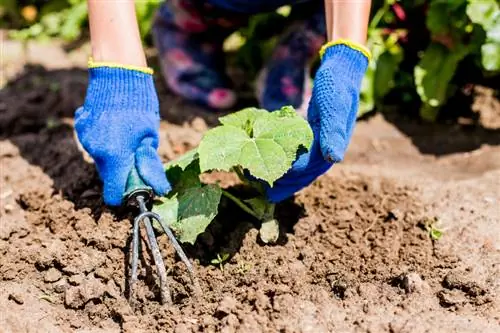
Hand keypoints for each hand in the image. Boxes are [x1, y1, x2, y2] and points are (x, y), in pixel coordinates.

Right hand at [75, 63, 170, 205]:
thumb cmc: (140, 106)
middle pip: (109, 175)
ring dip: (114, 155)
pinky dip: (105, 141)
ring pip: (102, 160)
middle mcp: (96, 151)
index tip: (136, 187)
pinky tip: (115, 126)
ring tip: (127, 135)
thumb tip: (160, 189)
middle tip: (137, 154)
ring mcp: (86, 139)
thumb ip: (150, 166)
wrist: (118, 73)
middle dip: (122, 171)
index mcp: (114, 156)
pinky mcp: (82, 127)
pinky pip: (94, 144)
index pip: (113, 194)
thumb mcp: (150, 137)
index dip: (125, 195)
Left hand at [264, 41, 369, 202]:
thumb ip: (334, 130)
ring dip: (284, 179)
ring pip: (301, 169)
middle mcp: (327, 150)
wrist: (342, 71)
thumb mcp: (334, 104)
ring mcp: (321, 145)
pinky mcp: (313, 138)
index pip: (307, 166)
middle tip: (262, 192)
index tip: (267, 178)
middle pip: (304, 174)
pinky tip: (272, 168)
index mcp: (332, 145)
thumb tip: (334, 158)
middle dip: (284, 184)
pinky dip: (286, 164)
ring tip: (264, 189)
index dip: (288, 174)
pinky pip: (299, 157)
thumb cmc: (336, 85)